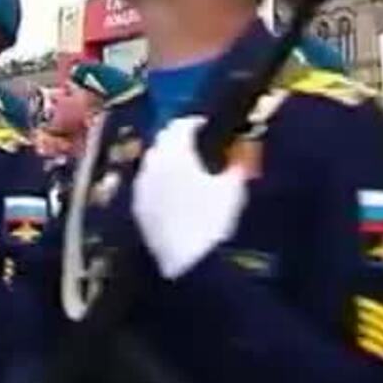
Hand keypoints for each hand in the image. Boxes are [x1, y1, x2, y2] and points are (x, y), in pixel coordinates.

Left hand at [132, 116, 245, 279]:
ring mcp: (142, 185)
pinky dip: (158, 180)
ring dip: (166, 158)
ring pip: (152, 160)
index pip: (181, 125)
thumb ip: (237, 163)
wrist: (187, 259)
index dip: (195, 123)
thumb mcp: (233, 188)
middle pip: (163, 139)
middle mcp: (154, 163)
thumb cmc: (213, 219)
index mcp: (176, 153)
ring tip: (185, 168)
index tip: (207, 127)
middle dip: (178, 137)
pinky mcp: (138, 205)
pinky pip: (147, 183)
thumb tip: (244, 148)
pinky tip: (172, 193)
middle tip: (196, 145)